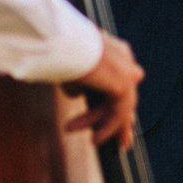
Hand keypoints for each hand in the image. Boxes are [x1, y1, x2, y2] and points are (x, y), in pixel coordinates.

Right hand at [61, 33, 142, 147]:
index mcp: (113, 51)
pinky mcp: (123, 84)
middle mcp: (125, 59)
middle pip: (125, 97)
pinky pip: (120, 114)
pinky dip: (109, 129)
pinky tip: (95, 140)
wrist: (58, 41)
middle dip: (116, 119)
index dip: (113, 101)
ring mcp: (126, 72)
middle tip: (104, 135)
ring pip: (121, 107)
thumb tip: (77, 93)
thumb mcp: (67, 67)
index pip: (120, 82)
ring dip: (104, 126)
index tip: (104, 118)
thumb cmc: (56, 50)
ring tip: (92, 142)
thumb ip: (77, 79)